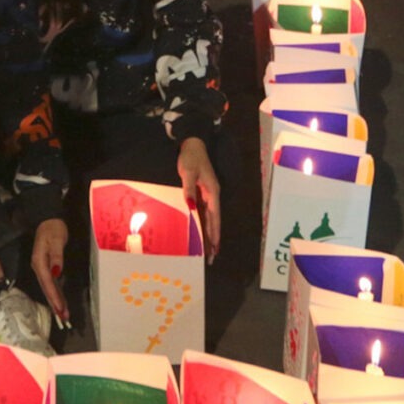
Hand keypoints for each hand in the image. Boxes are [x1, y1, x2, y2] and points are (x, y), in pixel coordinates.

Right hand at [30, 218, 69, 322]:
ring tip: (63, 314)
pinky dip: (56, 294)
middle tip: (63, 318)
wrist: (48, 220)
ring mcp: (41, 268)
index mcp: (39, 261)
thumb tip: (56, 272)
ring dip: (55, 301)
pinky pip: (51, 284)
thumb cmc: (53, 229)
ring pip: (48, 288)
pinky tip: (60, 301)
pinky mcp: (46, 267)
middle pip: (46, 288)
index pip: (47, 282)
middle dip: (54, 304)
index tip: (59, 308)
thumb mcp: (56, 240)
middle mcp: (38, 267)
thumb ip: (56, 256)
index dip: (53, 296)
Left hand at [178, 137, 220, 263]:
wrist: (193, 145)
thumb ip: (189, 190)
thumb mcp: (188, 172)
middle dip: (213, 240)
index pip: (214, 218)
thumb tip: (191, 207)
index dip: (214, 234)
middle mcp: (213, 196)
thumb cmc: (191, 158)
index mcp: (213, 193)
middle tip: (211, 258)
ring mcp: (208, 195)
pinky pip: (203, 213)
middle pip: (214, 222)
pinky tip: (199, 233)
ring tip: (207, 252)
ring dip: (208, 235)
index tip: (215, 248)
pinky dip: (202, 224)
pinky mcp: (202, 193)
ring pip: (209, 219)